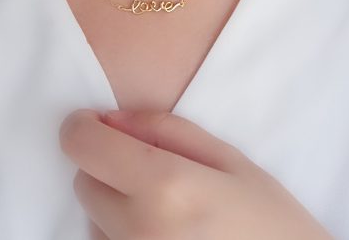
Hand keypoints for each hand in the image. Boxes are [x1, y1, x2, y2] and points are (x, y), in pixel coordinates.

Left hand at [59, 109, 332, 239]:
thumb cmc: (267, 218)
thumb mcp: (227, 158)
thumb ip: (165, 129)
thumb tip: (112, 119)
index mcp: (165, 187)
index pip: (84, 147)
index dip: (81, 127)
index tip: (93, 123)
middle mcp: (137, 231)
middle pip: (84, 181)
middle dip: (105, 165)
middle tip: (146, 167)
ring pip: (90, 216)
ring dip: (112, 201)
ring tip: (160, 206)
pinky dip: (117, 231)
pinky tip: (156, 232)